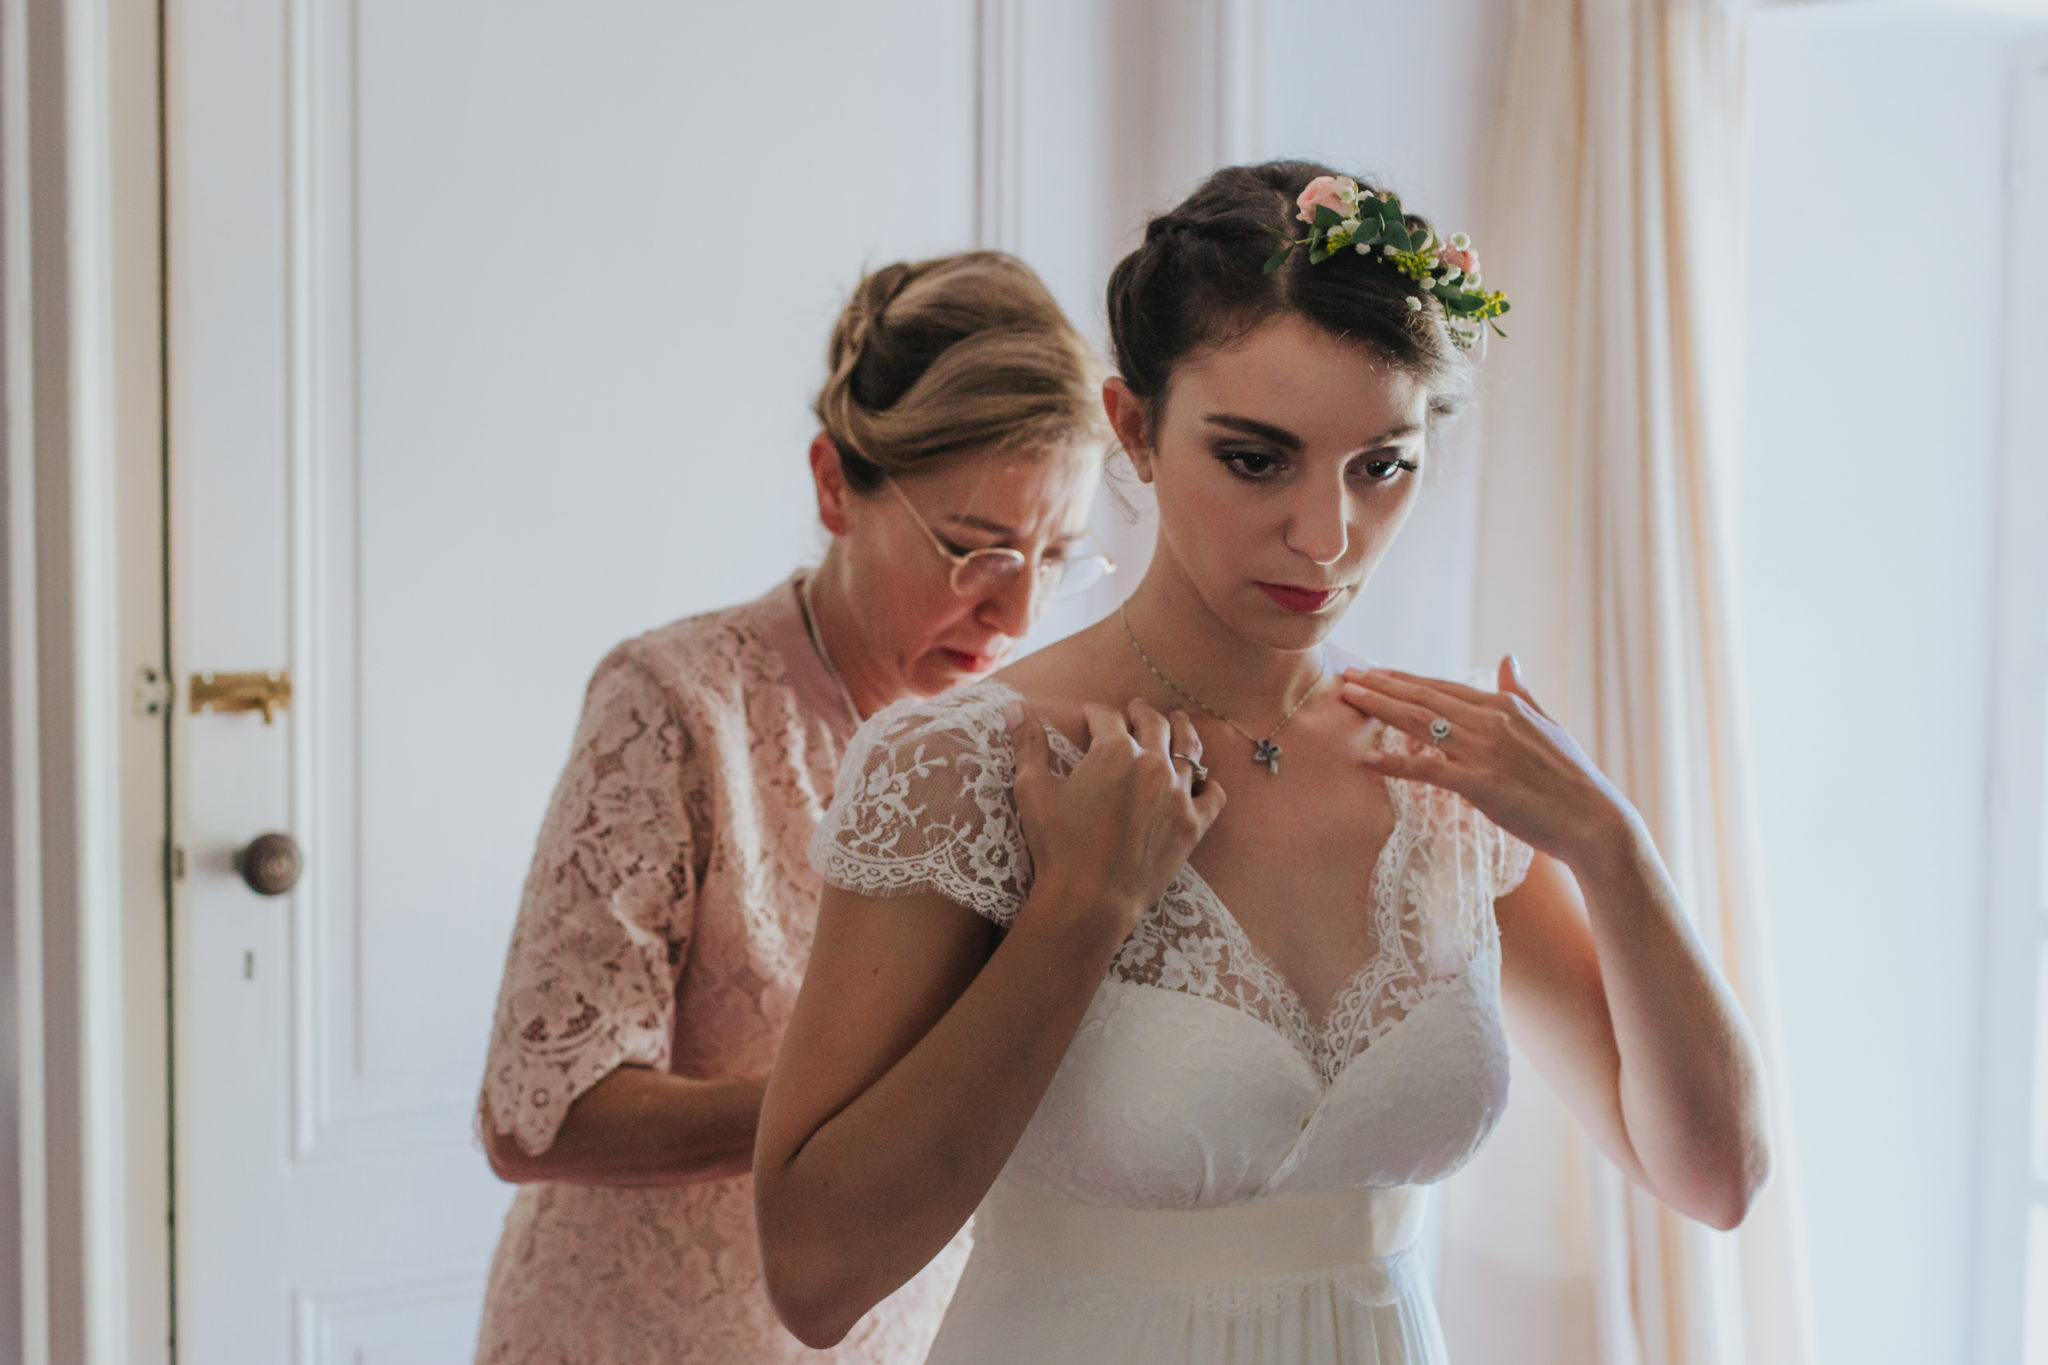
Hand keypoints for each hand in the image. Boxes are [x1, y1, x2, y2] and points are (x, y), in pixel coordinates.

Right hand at [1007, 697, 1225, 938]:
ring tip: (1178, 721)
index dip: (1096, 713)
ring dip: (1182, 730)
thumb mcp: (1033, 790)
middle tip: (1135, 708)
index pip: (1107, 717)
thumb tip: (1015, 706)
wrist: (1090, 900)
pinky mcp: (1193, 825)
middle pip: (1154, 724)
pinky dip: (1209, 782)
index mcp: (1114, 751)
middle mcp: (1153, 764)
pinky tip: (1202, 780)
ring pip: (1189, 750)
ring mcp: (1178, 794)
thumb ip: (1028, 744)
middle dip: (1141, 712)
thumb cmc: (1058, 846)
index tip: (1089, 715)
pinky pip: (1213, 794)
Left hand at [1339, 657, 1635, 866]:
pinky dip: (1394, 764)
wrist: (1593, 820)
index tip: (1375, 671)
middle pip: (1423, 698)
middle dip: (1381, 685)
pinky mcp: (1479, 784)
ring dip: (1379, 709)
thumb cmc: (1572, 778)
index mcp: (1505, 706)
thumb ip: (1521, 693)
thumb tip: (1509, 659)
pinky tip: (1366, 760)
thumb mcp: (1548, 725)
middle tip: (1347, 675)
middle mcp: (1490, 722)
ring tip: (1348, 698)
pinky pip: (1426, 771)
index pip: (1443, 687)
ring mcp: (1483, 751)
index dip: (1405, 679)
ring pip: (1419, 724)